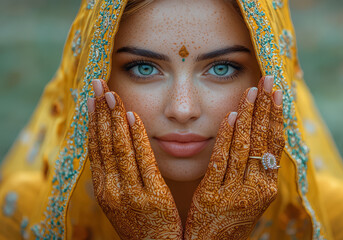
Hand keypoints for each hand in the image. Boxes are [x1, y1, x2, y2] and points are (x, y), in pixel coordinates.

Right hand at [87, 79, 182, 239]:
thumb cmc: (140, 223)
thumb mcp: (121, 201)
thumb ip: (115, 176)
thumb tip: (111, 148)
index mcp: (103, 189)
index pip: (95, 148)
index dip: (92, 121)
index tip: (91, 99)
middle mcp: (112, 189)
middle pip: (104, 143)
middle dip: (100, 111)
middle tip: (98, 84)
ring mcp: (131, 193)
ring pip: (120, 148)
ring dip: (114, 118)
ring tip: (112, 93)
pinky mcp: (153, 196)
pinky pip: (143, 161)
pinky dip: (137, 137)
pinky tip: (133, 117)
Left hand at [184, 76, 284, 239]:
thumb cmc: (230, 217)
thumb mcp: (248, 195)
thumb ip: (254, 170)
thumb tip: (256, 137)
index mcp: (267, 186)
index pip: (274, 144)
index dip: (276, 117)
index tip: (278, 93)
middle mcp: (256, 187)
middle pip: (263, 140)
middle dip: (266, 108)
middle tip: (269, 80)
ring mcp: (235, 191)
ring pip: (245, 146)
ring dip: (249, 115)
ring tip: (252, 90)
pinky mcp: (212, 194)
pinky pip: (221, 160)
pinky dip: (228, 136)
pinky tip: (232, 115)